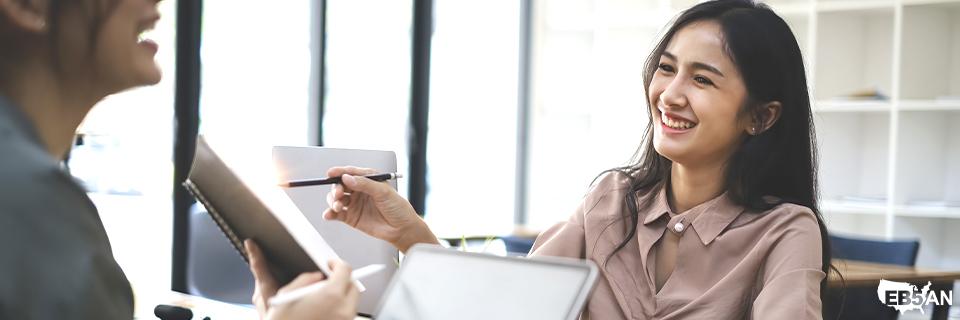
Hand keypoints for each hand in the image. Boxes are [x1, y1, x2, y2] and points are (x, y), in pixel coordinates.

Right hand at [245, 239, 359, 319]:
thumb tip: (317, 277)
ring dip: (341, 296)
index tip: (331, 264)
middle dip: (343, 280)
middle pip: (353, 287)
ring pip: (351, 303)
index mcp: (331, 295)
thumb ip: (306, 280)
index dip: (337, 264)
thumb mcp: (287, 294)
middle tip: (329, 279)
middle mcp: (343, 310)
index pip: (345, 271)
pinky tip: (322, 311)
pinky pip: (346, 316)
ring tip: (322, 298)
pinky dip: (338, 310)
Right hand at [323, 166, 438, 251]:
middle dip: (336, 188)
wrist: (402, 228)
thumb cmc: (398, 207)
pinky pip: (336, 214)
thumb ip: (365, 184)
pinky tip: (328, 215)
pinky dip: (330, 213)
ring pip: (336, 199)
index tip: (331, 173)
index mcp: (368, 180)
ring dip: (332, 201)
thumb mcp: (383, 192)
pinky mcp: (351, 217)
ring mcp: (354, 204)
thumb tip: (347, 178)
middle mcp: (359, 190)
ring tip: (337, 206)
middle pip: (340, 185)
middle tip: (338, 194)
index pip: (351, 173)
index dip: (339, 172)